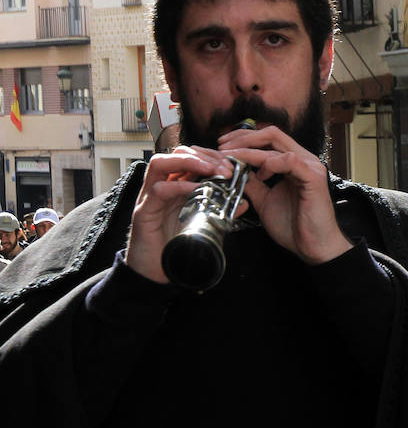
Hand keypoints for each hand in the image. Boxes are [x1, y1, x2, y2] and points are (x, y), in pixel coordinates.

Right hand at [126, 148, 238, 283]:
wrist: (156, 274)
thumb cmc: (177, 248)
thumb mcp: (204, 227)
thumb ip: (222, 213)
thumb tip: (244, 203)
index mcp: (175, 187)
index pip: (190, 157)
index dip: (212, 156)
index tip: (233, 165)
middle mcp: (160, 187)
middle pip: (176, 153)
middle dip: (204, 155)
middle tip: (226, 167)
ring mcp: (149, 198)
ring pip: (160, 163)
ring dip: (189, 161)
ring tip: (213, 170)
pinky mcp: (143, 213)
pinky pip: (159, 191)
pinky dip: (179, 186)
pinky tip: (197, 188)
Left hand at [216, 123, 351, 265]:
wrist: (313, 246)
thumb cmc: (294, 226)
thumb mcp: (264, 200)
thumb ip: (252, 183)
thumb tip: (235, 171)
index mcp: (293, 163)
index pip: (268, 138)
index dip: (243, 139)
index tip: (222, 147)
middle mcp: (303, 159)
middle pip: (271, 133)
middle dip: (243, 138)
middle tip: (222, 147)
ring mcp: (309, 166)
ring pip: (276, 143)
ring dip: (250, 149)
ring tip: (232, 158)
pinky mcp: (313, 177)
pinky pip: (289, 160)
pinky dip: (269, 163)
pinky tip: (259, 174)